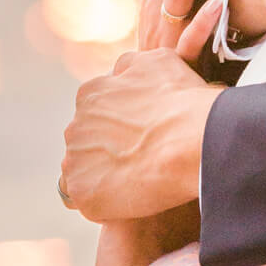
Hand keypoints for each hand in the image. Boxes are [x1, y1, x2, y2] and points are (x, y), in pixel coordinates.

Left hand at [61, 51, 215, 221]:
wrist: (191, 141)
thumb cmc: (183, 101)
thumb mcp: (157, 61)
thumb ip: (130, 68)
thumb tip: (122, 75)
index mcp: (90, 94)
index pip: (96, 114)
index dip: (121, 128)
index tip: (143, 137)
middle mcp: (74, 126)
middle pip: (88, 144)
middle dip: (110, 152)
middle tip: (145, 160)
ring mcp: (75, 161)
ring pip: (86, 173)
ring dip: (107, 177)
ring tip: (142, 181)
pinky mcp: (82, 193)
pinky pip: (91, 203)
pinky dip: (109, 204)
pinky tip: (137, 198)